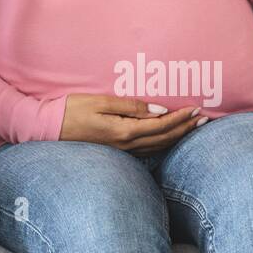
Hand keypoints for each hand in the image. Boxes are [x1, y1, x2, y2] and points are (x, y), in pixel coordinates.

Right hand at [59, 94, 205, 154]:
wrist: (49, 128)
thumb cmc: (72, 110)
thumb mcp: (100, 102)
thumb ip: (130, 106)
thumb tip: (158, 110)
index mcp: (125, 130)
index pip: (161, 125)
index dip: (181, 118)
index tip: (196, 109)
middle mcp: (126, 144)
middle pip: (164, 138)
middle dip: (185, 129)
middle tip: (203, 119)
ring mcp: (121, 150)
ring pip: (157, 146)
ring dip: (176, 137)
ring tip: (192, 129)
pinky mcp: (116, 150)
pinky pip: (146, 150)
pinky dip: (161, 143)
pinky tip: (166, 138)